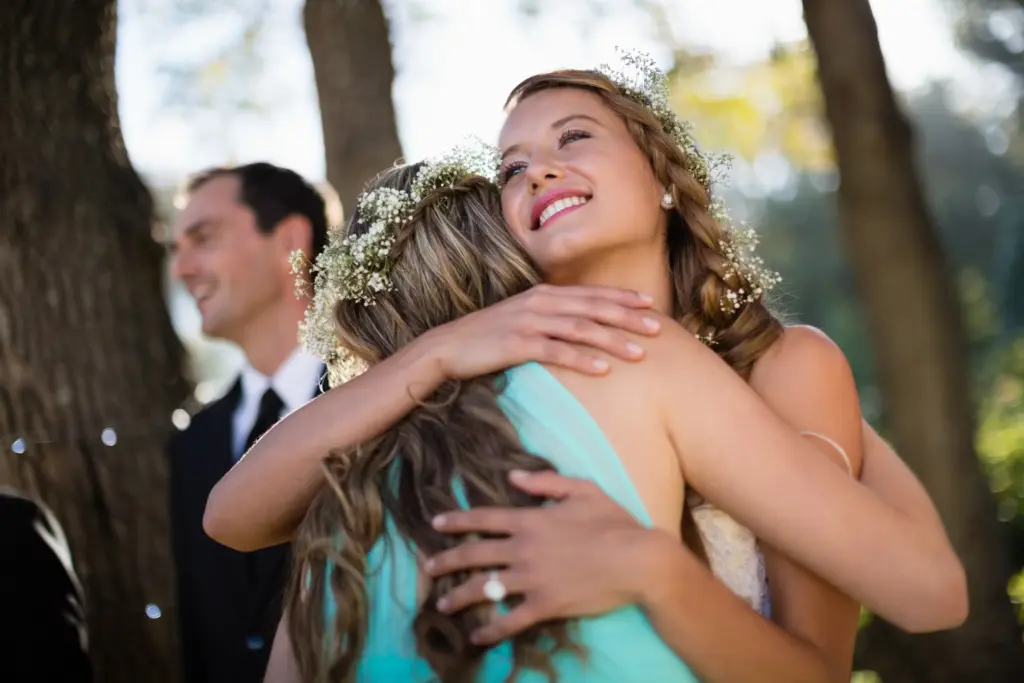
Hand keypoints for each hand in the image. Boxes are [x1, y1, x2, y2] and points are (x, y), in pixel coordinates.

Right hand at [424, 284, 661, 379]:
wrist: (447, 347)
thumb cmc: (488, 337)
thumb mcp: (524, 320)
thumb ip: (552, 319)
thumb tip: (582, 328)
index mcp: (545, 294)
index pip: (592, 294)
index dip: (623, 298)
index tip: (651, 305)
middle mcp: (541, 303)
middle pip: (593, 309)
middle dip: (628, 318)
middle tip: (658, 328)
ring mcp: (529, 322)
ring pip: (580, 329)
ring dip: (612, 340)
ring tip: (640, 353)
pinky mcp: (517, 344)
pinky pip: (556, 351)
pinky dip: (582, 359)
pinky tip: (603, 369)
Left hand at [424, 470, 656, 644]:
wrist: (638, 560)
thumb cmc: (614, 522)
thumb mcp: (582, 490)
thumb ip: (545, 482)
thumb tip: (513, 477)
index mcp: (530, 520)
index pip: (484, 519)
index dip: (457, 521)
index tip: (436, 524)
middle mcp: (523, 549)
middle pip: (474, 554)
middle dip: (446, 560)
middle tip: (426, 566)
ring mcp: (532, 579)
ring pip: (485, 588)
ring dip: (459, 596)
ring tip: (441, 604)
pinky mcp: (545, 605)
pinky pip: (511, 620)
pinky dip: (491, 629)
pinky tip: (477, 637)